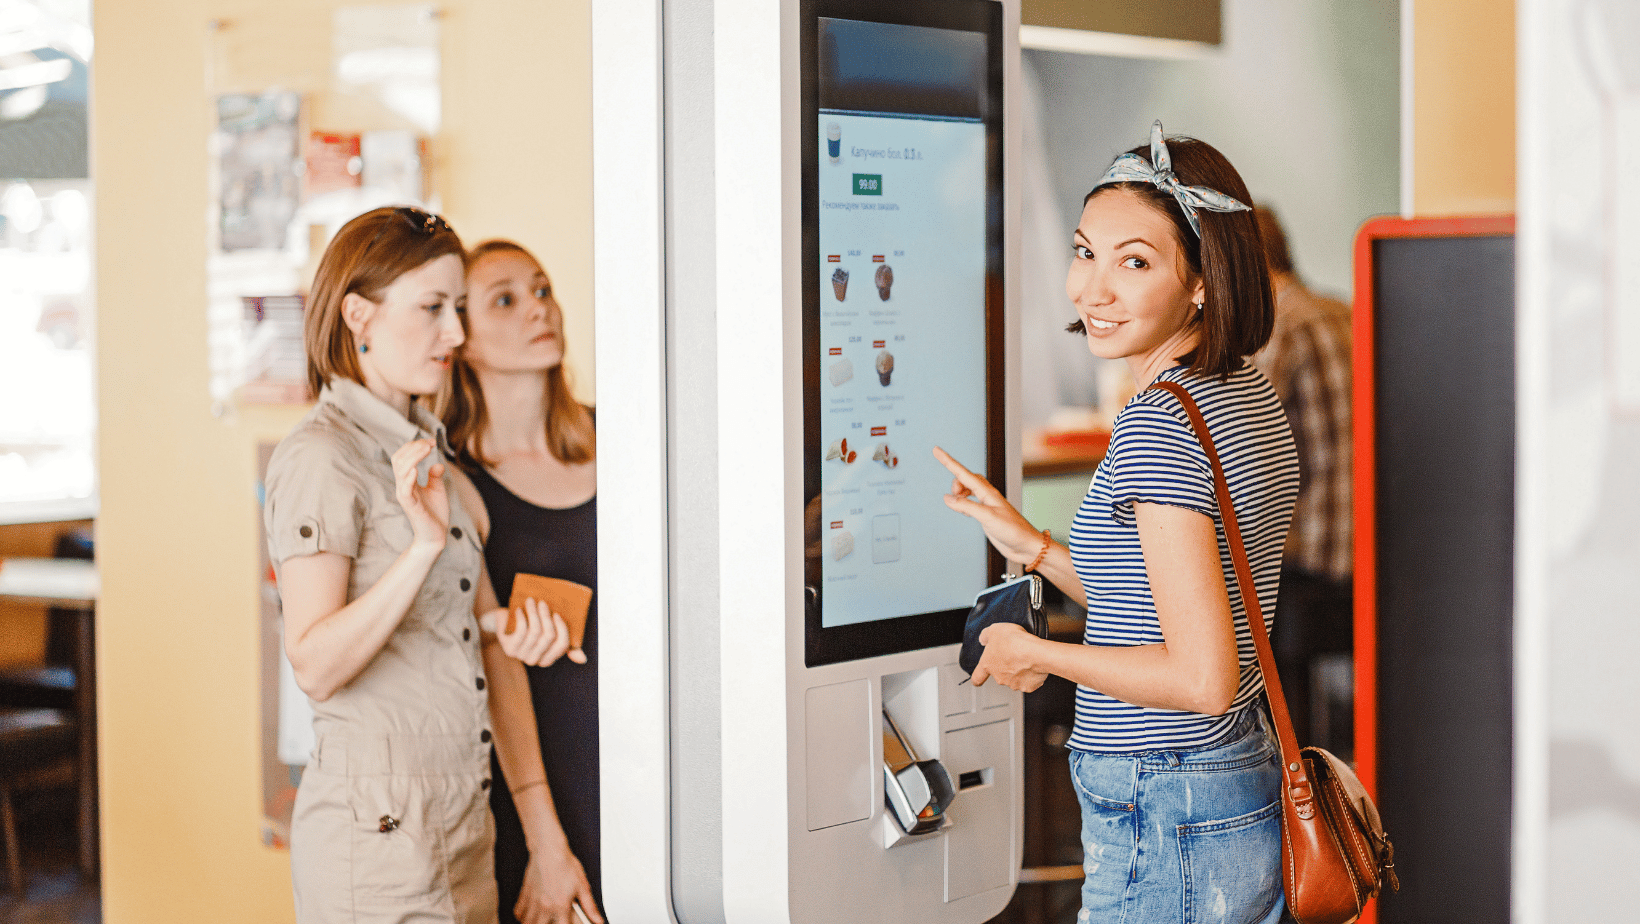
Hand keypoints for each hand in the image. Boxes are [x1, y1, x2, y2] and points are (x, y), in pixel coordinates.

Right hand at [391, 439, 449, 548]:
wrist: (436, 536)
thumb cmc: (434, 513)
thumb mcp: (437, 490)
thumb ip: (435, 476)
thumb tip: (437, 463)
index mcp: (408, 481)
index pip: (403, 457)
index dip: (414, 446)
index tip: (431, 441)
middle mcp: (403, 486)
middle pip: (399, 460)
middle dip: (413, 448)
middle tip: (429, 442)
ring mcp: (405, 496)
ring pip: (401, 471)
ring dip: (413, 457)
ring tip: (426, 449)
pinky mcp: (410, 506)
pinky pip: (404, 491)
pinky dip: (409, 479)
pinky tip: (416, 469)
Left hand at [481, 598, 577, 666]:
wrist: (504, 624)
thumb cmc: (529, 625)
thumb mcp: (548, 631)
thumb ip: (564, 643)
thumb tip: (582, 659)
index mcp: (548, 658)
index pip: (562, 645)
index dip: (562, 628)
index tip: (557, 613)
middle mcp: (535, 660)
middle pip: (549, 636)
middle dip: (547, 616)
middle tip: (542, 602)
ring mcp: (521, 656)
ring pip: (535, 632)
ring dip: (534, 613)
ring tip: (531, 601)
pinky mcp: (509, 648)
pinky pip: (521, 631)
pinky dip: (522, 617)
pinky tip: (520, 609)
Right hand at [515, 842, 601, 923]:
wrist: (549, 850)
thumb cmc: (565, 864)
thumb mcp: (582, 886)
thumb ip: (590, 907)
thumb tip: (598, 920)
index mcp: (561, 905)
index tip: (566, 923)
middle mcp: (545, 906)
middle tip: (554, 920)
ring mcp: (532, 901)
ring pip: (527, 922)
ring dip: (534, 923)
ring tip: (542, 919)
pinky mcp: (524, 894)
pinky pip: (518, 912)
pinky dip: (523, 915)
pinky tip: (531, 913)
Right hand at [932, 447, 1043, 565]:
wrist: (1026, 545)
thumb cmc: (1013, 531)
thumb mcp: (987, 517)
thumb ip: (967, 506)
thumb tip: (948, 498)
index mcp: (988, 493)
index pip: (964, 473)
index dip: (949, 462)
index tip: (937, 451)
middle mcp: (988, 496)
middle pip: (967, 479)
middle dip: (955, 481)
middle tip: (951, 495)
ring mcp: (988, 505)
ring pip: (969, 489)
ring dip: (959, 492)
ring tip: (956, 502)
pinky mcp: (988, 515)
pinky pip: (972, 501)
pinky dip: (964, 502)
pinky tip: (963, 510)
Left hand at [970, 623, 1048, 692]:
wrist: (1036, 653)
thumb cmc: (1015, 642)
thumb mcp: (995, 630)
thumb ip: (986, 636)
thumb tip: (983, 639)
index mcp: (988, 665)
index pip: (977, 677)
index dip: (977, 678)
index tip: (978, 680)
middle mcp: (999, 677)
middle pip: (1000, 674)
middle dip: (1006, 666)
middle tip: (1014, 654)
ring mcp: (1014, 683)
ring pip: (1015, 678)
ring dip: (1019, 670)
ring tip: (1025, 658)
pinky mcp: (1029, 687)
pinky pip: (1029, 680)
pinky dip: (1031, 674)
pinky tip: (1033, 664)